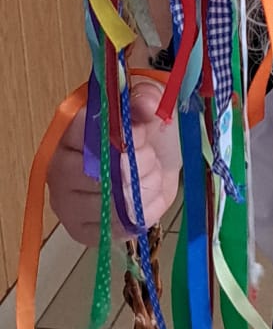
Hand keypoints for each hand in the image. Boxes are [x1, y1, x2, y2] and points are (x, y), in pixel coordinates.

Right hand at [47, 83, 180, 245]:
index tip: (144, 132)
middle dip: (138, 167)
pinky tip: (145, 200)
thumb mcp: (151, 105)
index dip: (125, 136)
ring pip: (109, 204)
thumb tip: (146, 104)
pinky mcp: (80, 230)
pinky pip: (115, 229)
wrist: (157, 165)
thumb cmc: (148, 133)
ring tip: (150, 178)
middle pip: (98, 174)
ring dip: (143, 191)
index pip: (89, 135)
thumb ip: (148, 97)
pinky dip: (141, 216)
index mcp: (69, 131)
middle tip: (152, 158)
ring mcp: (66, 202)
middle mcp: (58, 167)